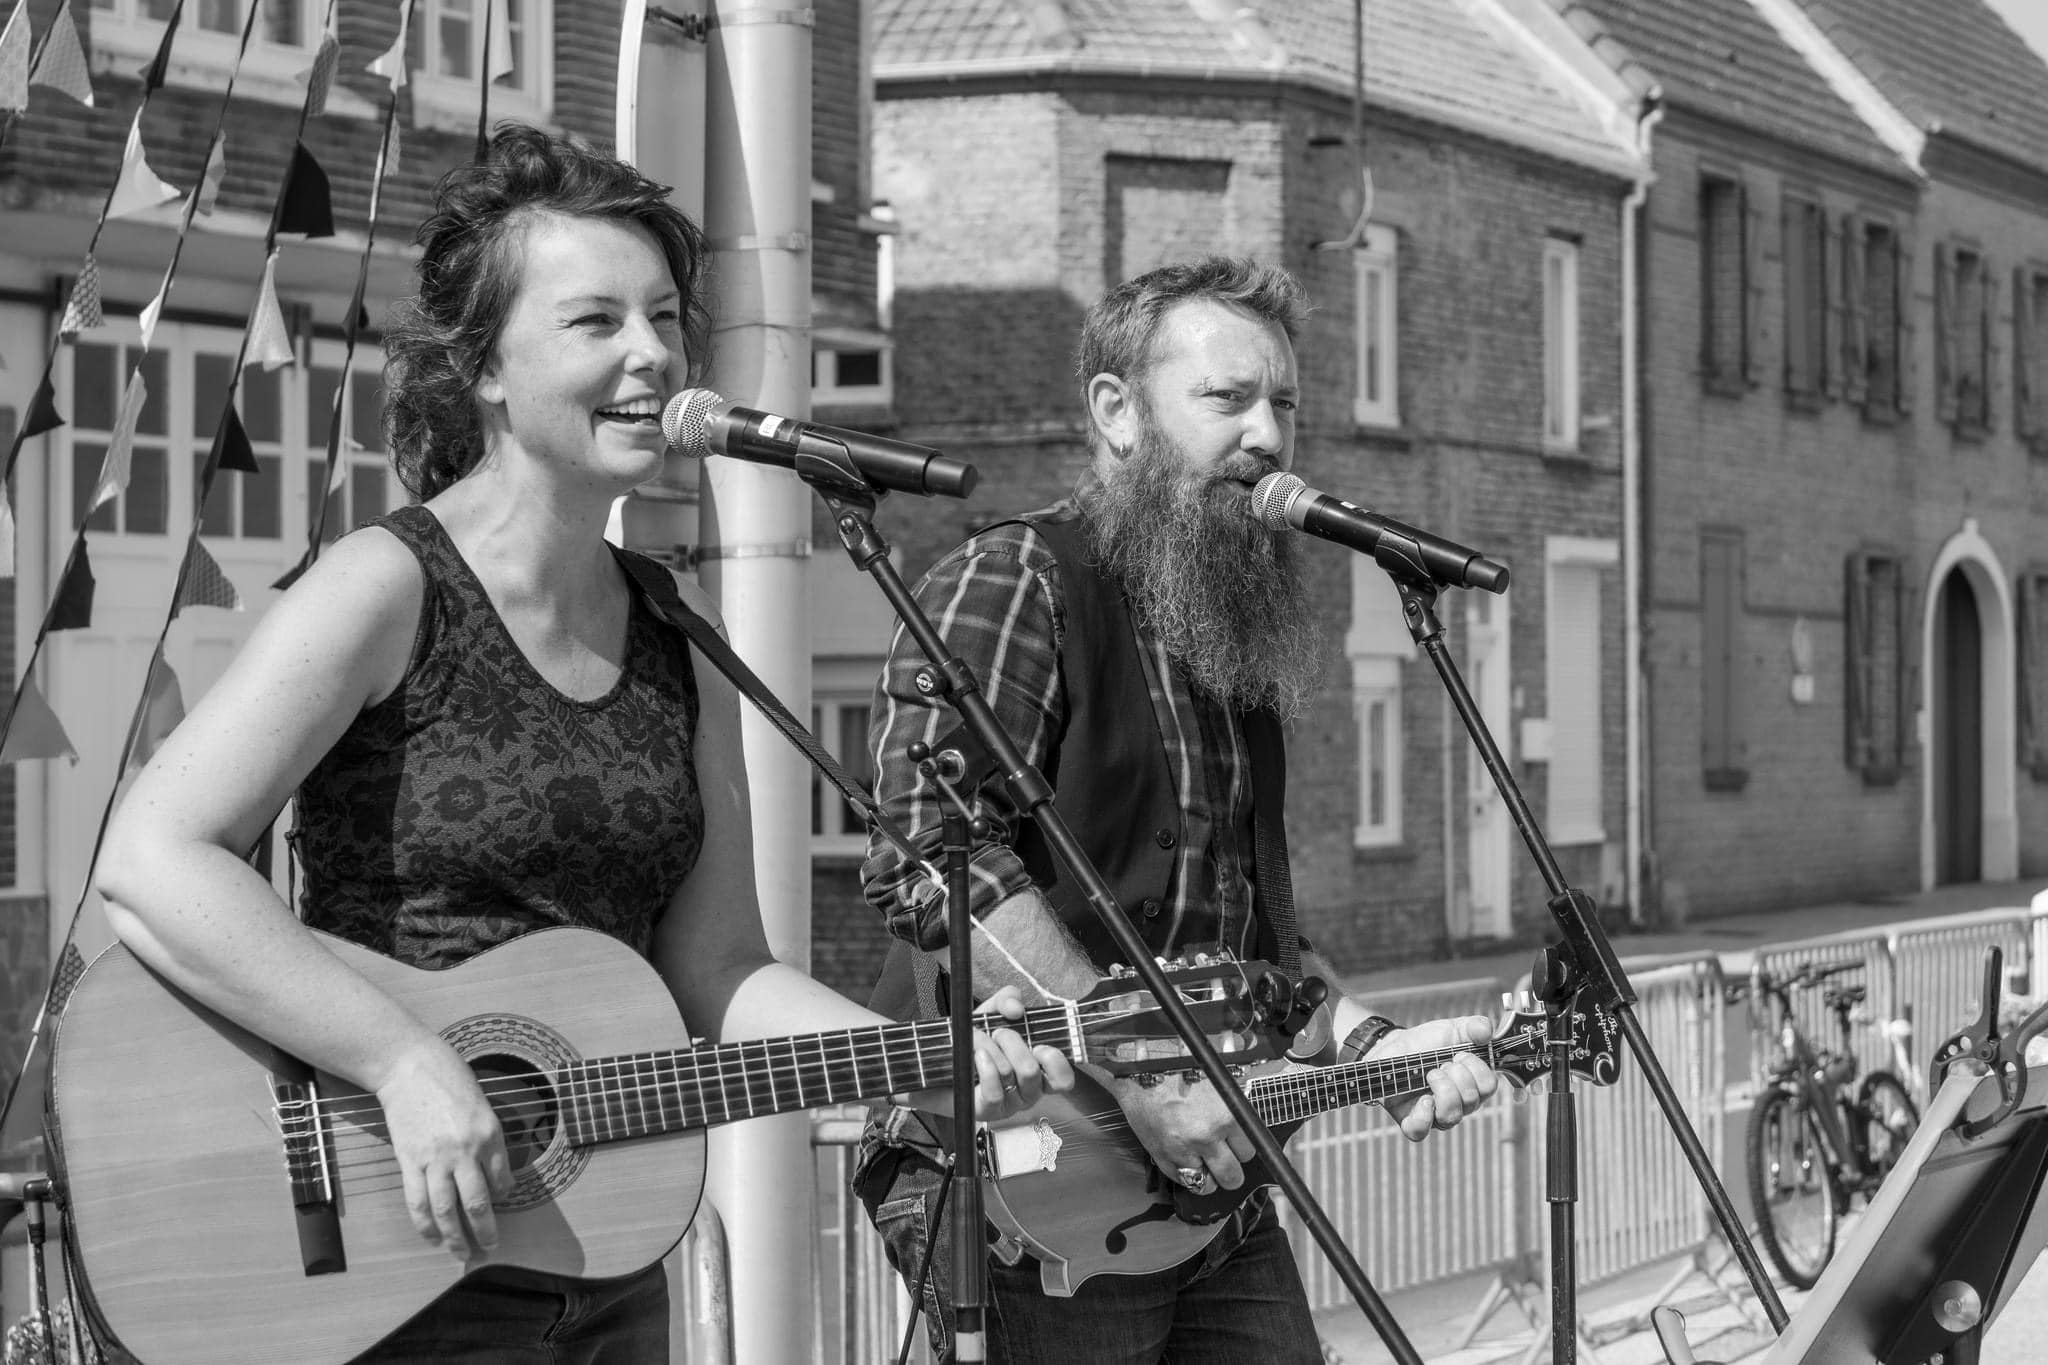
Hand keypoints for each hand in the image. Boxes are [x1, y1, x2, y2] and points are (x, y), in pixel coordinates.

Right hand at [373, 1036, 514, 1257]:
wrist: (410, 1068)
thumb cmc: (450, 1079)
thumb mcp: (483, 1104)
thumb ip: (490, 1140)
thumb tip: (497, 1173)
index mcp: (489, 1134)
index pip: (502, 1178)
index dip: (504, 1195)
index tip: (502, 1202)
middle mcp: (464, 1150)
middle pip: (478, 1202)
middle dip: (486, 1230)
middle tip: (491, 1247)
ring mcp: (435, 1159)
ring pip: (447, 1210)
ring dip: (456, 1236)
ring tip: (463, 1252)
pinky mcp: (409, 1161)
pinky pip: (417, 1202)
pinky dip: (425, 1225)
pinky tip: (432, 1238)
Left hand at [969, 985, 1076, 1119]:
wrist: (939, 1062)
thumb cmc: (972, 1041)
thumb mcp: (992, 1013)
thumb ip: (1007, 1000)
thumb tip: (1017, 1008)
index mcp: (1038, 1071)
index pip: (1063, 1080)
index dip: (1056, 1062)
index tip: (1039, 1044)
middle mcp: (1027, 1091)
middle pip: (1030, 1071)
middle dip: (1011, 1042)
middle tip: (998, 1032)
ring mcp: (1007, 1104)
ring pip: (1010, 1075)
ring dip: (990, 1047)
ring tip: (977, 1037)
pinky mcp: (986, 1111)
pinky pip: (994, 1092)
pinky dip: (984, 1067)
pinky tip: (976, 1055)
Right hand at [1107, 1071, 1255, 1193]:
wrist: (1137, 1066)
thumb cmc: (1175, 1063)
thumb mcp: (1214, 1074)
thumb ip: (1232, 1093)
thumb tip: (1246, 1096)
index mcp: (1225, 1115)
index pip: (1249, 1149)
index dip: (1243, 1146)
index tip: (1238, 1143)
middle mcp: (1206, 1137)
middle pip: (1232, 1175)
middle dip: (1232, 1170)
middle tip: (1227, 1161)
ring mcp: (1182, 1150)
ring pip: (1206, 1184)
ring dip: (1209, 1178)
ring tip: (1207, 1165)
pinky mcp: (1160, 1155)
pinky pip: (1180, 1180)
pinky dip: (1186, 1176)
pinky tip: (1187, 1163)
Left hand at [1376, 1015, 1497, 1141]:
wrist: (1393, 1046)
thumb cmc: (1427, 1042)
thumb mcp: (1451, 1029)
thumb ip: (1472, 1027)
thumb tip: (1487, 1030)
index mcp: (1473, 1083)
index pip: (1489, 1086)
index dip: (1478, 1068)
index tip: (1461, 1054)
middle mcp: (1459, 1103)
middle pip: (1473, 1101)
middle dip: (1457, 1075)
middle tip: (1441, 1063)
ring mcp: (1436, 1114)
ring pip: (1452, 1117)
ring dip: (1443, 1090)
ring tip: (1430, 1074)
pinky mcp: (1411, 1120)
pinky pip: (1420, 1131)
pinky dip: (1423, 1116)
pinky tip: (1423, 1099)